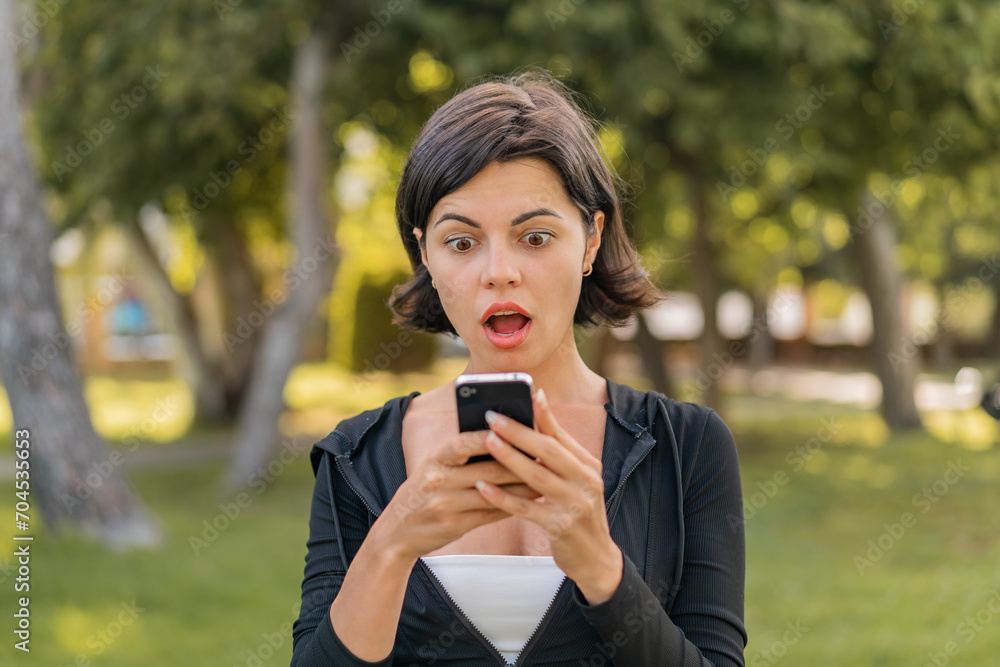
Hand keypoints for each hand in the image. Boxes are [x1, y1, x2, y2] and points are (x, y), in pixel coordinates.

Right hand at [375, 429, 541, 563]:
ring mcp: (447, 504)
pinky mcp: (455, 526)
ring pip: (495, 492)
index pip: (464, 442)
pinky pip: (491, 513)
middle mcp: (439, 480)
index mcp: (435, 459)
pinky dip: (512, 505)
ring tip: (546, 477)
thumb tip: (502, 436)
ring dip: (523, 485)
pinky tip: (530, 501)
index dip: (490, 436)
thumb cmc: (422, 492)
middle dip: (520, 462)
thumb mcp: (433, 466)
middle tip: (547, 455)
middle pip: (488, 469)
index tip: (516, 428)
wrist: (396, 532)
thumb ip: (461, 453)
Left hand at [474, 389, 623, 603]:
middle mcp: (585, 482)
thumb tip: (540, 413)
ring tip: (487, 442)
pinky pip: (526, 509)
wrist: (596, 558)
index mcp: (589, 466)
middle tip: (493, 417)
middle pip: (548, 451)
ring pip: (536, 477)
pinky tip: (483, 487)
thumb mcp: (577, 481)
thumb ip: (559, 454)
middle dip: (518, 432)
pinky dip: (503, 497)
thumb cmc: (578, 513)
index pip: (562, 436)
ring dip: (509, 458)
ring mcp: (574, 505)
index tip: (527, 394)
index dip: (544, 415)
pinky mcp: (560, 527)